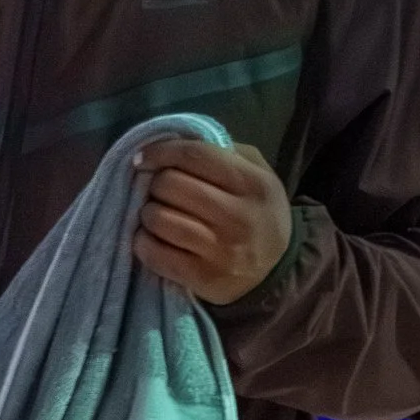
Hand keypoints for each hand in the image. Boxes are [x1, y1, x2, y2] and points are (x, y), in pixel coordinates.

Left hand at [131, 134, 293, 305]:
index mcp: (252, 183)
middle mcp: (237, 216)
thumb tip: (174, 141)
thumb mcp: (256, 172)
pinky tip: (149, 238)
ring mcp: (219, 251)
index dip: (161, 152)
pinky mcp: (202, 278)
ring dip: (148, 213)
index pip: (194, 156)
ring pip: (159, 219)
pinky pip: (154, 254)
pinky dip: (143, 242)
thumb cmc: (257, 211)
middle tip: (159, 191)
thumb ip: (222, 152)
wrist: (277, 268)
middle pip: (171, 185)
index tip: (143, 158)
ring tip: (156, 214)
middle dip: (155, 184)